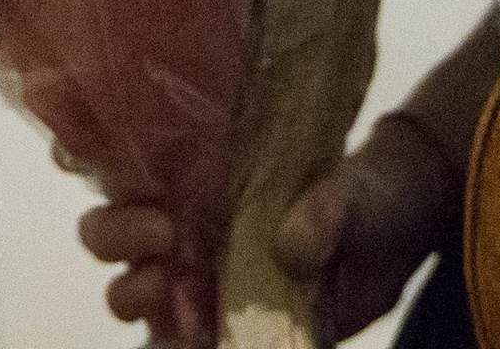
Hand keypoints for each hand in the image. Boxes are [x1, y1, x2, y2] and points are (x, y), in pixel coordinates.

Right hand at [77, 114, 456, 346]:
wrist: (397, 239)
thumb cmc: (363, 194)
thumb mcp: (354, 193)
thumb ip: (328, 210)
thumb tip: (293, 247)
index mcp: (194, 173)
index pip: (119, 169)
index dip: (102, 179)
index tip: (149, 198)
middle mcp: (183, 225)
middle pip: (109, 234)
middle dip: (118, 239)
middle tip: (165, 238)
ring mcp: (201, 281)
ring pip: (134, 293)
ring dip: (142, 300)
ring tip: (186, 307)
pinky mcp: (232, 329)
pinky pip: (186, 341)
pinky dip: (180, 343)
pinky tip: (205, 342)